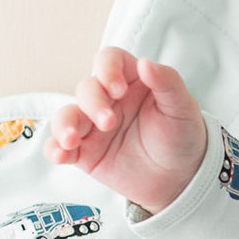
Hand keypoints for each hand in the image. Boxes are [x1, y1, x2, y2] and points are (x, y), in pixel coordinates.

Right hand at [43, 48, 208, 214]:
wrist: (181, 178)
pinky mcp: (84, 151)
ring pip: (67, 115)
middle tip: (109, 122)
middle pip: (87, 88)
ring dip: (64, 124)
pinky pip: (60, 146)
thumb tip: (146, 63)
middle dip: (93, 103)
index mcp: (131, 81)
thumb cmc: (182, 137)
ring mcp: (93, 125)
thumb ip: (168, 83)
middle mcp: (108, 99)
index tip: (118, 88)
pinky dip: (55, 148)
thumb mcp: (183, 108)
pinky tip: (60, 154)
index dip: (107, 69)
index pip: (109, 60)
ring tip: (72, 139)